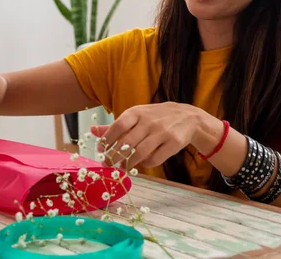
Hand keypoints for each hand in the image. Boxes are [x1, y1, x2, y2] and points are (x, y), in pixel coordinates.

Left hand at [90, 102, 219, 168]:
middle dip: (115, 157)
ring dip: (129, 163)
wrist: (187, 116)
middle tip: (109, 164)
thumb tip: (92, 131)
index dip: (107, 140)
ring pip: (140, 153)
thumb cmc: (155, 117)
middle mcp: (149, 121)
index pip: (118, 126)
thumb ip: (115, 126)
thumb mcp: (136, 116)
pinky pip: (154, 159)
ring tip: (123, 167)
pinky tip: (142, 163)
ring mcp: (162, 132)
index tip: (101, 150)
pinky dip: (145, 164)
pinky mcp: (173, 143)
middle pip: (127, 143)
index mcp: (137, 113)